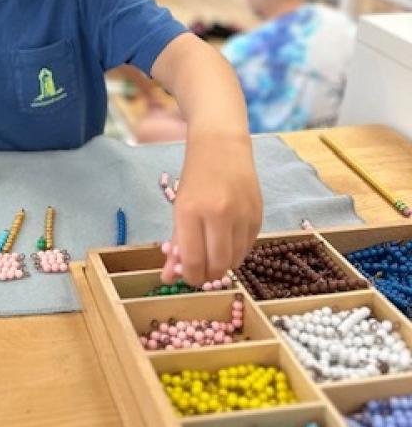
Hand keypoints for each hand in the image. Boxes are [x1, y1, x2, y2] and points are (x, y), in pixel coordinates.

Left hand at [161, 132, 262, 285]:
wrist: (221, 147)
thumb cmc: (195, 179)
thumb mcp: (179, 210)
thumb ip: (175, 246)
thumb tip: (168, 279)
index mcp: (191, 211)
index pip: (193, 260)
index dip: (191, 277)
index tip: (188, 277)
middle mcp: (218, 214)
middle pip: (218, 265)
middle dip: (208, 275)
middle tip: (201, 270)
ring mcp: (242, 215)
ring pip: (235, 260)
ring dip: (223, 264)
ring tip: (212, 252)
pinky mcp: (259, 215)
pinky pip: (248, 247)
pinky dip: (237, 251)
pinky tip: (227, 240)